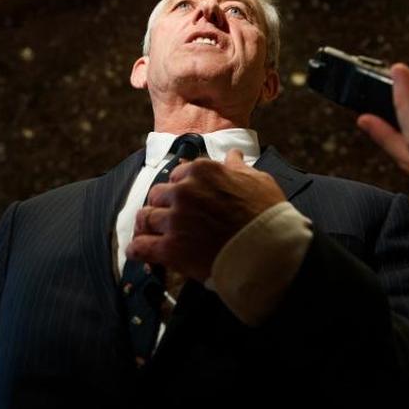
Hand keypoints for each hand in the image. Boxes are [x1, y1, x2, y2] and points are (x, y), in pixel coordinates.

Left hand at [127, 149, 286, 280]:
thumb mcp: (258, 180)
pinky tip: (139, 252)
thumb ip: (239, 167)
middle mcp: (184, 192)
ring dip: (149, 227)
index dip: (180, 188)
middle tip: (170, 218)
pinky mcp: (170, 248)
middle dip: (164, 206)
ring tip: (152, 235)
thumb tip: (233, 156)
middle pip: (158, 195)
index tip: (184, 198)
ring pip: (146, 218)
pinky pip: (141, 247)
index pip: (177, 174)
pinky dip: (138, 249)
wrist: (270, 251)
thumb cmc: (267, 215)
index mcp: (202, 171)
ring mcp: (175, 220)